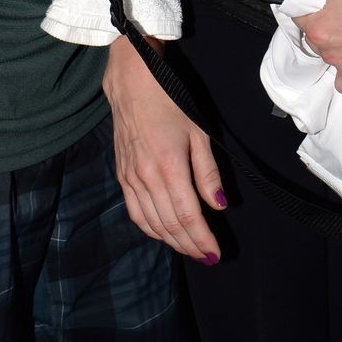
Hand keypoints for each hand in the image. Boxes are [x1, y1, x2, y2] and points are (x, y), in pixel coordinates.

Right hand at [103, 34, 225, 262]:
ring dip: (172, 242)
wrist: (131, 84)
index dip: (202, 239)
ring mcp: (130, 179)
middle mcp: (146, 178)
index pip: (187, 216)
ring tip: (189, 250)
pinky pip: (135, 213)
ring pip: (151, 223)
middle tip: (207, 257)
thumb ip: (208, 172)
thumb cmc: (170, 102)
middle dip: (190, 245)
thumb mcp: (198, 132)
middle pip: (170, 225)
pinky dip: (150, 229)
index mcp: (169, 167)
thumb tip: (220, 205)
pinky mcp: (121, 176)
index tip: (215, 253)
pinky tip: (163, 234)